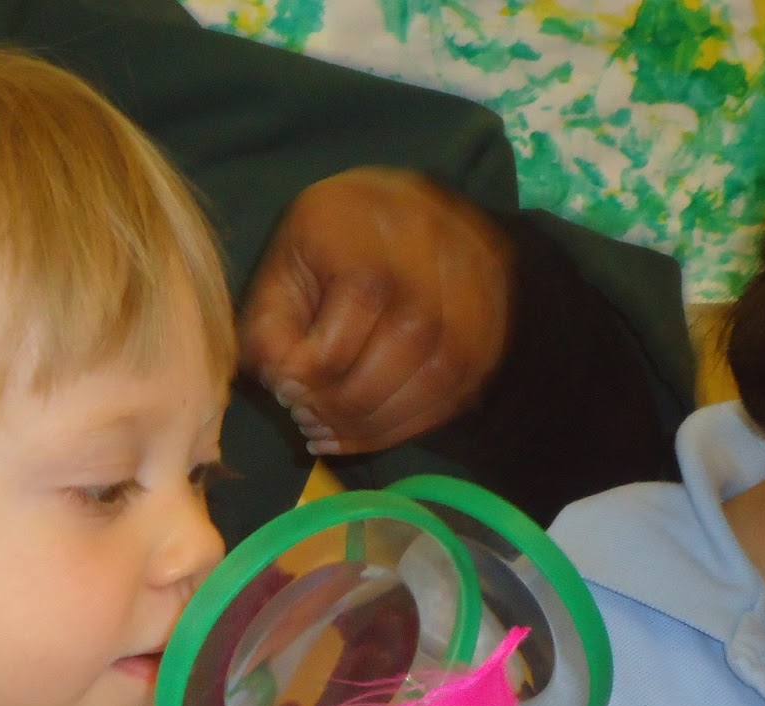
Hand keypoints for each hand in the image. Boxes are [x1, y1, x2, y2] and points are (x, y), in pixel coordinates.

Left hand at [239, 166, 512, 456]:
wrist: (385, 215)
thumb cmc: (320, 253)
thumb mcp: (276, 280)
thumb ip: (270, 333)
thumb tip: (290, 388)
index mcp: (371, 214)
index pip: (363, 294)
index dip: (321, 362)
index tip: (286, 391)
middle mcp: (435, 234)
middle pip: (414, 332)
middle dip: (354, 399)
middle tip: (311, 423)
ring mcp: (476, 272)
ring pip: (447, 364)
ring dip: (386, 419)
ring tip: (337, 432)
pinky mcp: (494, 314)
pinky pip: (464, 383)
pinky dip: (415, 421)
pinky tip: (373, 429)